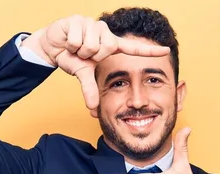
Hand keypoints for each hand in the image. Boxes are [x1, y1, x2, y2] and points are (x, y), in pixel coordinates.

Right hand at [22, 15, 169, 110]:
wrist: (52, 46)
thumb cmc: (72, 57)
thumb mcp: (83, 74)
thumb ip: (90, 89)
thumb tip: (93, 107)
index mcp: (110, 45)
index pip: (134, 48)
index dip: (150, 51)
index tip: (166, 51)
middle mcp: (105, 33)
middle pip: (104, 49)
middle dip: (89, 55)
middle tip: (81, 54)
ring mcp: (93, 24)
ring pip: (90, 45)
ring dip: (78, 50)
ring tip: (75, 46)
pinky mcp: (78, 19)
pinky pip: (78, 39)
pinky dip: (70, 44)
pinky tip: (68, 39)